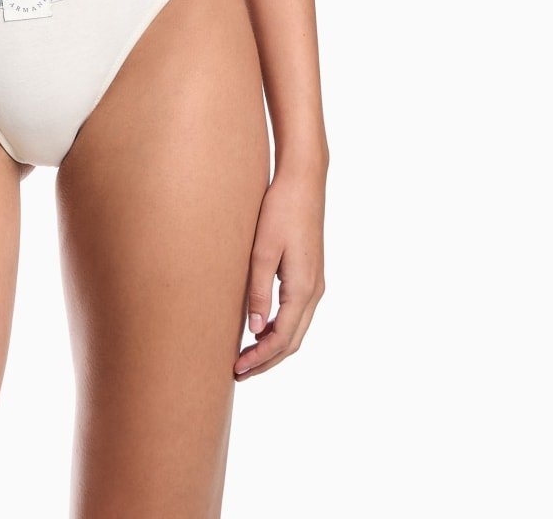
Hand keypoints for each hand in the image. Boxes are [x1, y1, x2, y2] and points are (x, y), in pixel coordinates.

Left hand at [234, 162, 325, 380]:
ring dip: (273, 347)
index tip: (237, 369)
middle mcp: (314, 291)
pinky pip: (296, 314)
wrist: (303, 182)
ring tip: (245, 356)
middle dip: (266, 360)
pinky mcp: (310, 275)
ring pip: (296, 329)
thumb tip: (253, 329)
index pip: (282, 338)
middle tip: (238, 372)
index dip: (260, 358)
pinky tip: (259, 328)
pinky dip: (279, 330)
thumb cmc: (280, 211)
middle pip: (292, 341)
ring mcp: (315, 284)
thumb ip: (258, 291)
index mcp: (303, 288)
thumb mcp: (263, 250)